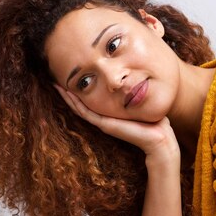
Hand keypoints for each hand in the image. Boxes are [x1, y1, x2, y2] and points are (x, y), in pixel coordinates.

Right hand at [54, 84, 179, 167]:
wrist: (159, 139)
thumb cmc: (155, 122)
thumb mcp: (142, 102)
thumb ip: (136, 93)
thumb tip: (138, 80)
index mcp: (111, 113)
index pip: (91, 100)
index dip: (80, 89)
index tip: (72, 77)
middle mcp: (104, 118)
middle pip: (81, 103)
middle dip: (69, 92)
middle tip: (56, 79)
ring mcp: (102, 121)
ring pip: (79, 107)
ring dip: (67, 96)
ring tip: (56, 84)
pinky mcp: (104, 124)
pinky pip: (84, 111)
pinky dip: (74, 103)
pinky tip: (67, 93)